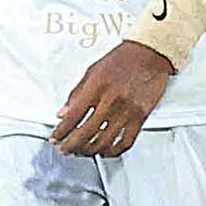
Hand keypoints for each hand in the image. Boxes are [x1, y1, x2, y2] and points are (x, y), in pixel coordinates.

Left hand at [48, 40, 173, 158]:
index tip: (55, 137)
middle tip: (65, 148)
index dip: (61, 131)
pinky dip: (113, 151)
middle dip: (71, 145)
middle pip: (86, 132)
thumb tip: (63, 113)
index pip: (73, 116)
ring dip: (89, 150)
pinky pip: (126, 141)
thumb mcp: (92, 71)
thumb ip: (76, 94)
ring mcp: (127, 110)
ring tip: (82, 151)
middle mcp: (111, 100)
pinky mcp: (141, 117)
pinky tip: (105, 151)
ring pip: (104, 141)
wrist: (150, 53)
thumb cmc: (122, 59)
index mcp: (96, 87)